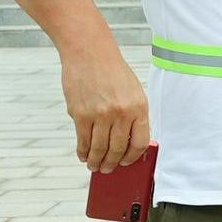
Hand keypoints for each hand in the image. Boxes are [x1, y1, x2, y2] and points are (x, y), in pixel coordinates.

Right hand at [63, 41, 153, 171]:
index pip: (140, 143)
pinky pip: (83, 141)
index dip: (132, 158)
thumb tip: (129, 143)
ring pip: (99, 149)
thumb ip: (134, 116)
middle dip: (112, 164)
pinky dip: (82, 152)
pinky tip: (83, 155)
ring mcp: (100, 115)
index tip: (126, 162)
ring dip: (96, 161)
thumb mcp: (134, 91)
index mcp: (139, 107)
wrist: (89, 52)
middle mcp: (121, 113)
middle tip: (107, 169)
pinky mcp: (81, 114)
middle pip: (118, 149)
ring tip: (94, 165)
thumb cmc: (112, 71)